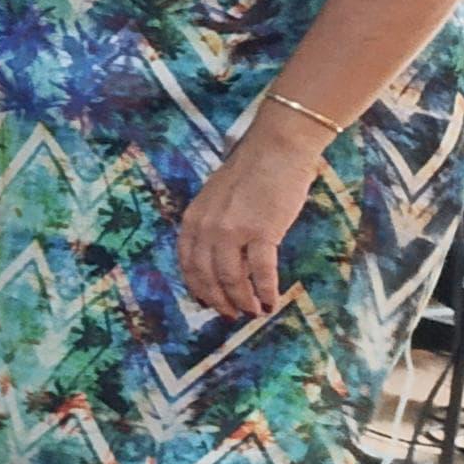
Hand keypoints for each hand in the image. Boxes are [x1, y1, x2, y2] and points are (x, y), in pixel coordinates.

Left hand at [174, 127, 323, 320]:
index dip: (198, 288)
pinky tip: (271, 302)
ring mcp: (232, 231)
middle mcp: (206, 228)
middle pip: (207, 276)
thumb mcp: (217, 199)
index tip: (207, 302)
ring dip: (242, 301)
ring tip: (253, 312)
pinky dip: (265, 291)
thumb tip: (220, 258)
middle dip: (219, 300)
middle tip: (231, 314)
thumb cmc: (250, 172)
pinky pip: (261, 272)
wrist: (275, 149)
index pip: (188, 263)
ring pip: (231, 279)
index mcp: (192, 219)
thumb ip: (213, 225)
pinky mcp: (261, 232)